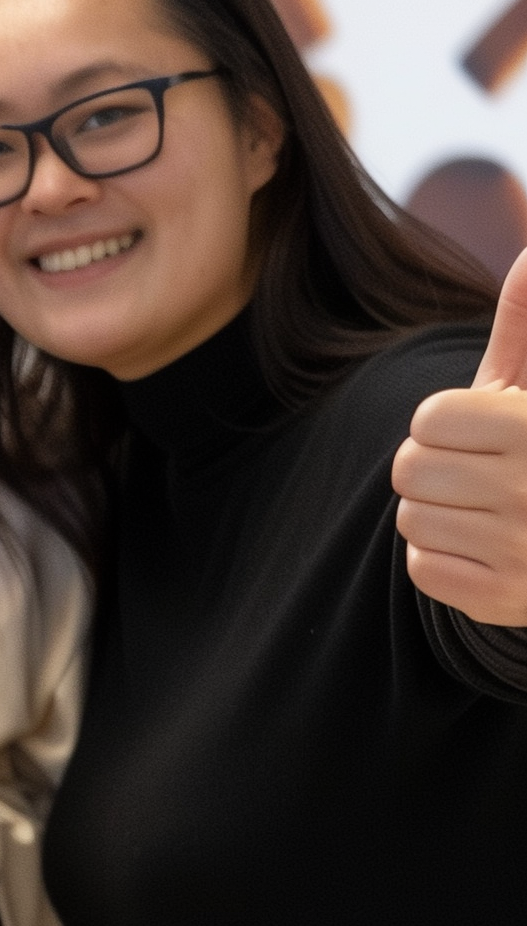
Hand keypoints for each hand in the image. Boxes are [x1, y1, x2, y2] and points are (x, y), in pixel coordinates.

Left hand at [393, 247, 526, 624]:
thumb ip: (526, 325)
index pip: (430, 420)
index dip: (445, 423)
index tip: (480, 430)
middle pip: (411, 470)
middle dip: (435, 465)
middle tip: (475, 470)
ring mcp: (520, 552)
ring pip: (412, 521)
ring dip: (437, 510)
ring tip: (483, 505)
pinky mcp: (505, 600)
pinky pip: (423, 570)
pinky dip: (442, 557)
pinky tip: (483, 543)